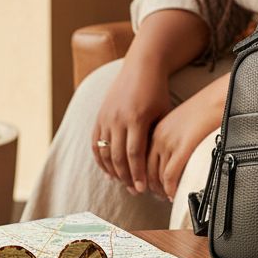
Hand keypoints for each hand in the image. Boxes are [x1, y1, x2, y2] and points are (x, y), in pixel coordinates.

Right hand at [91, 57, 173, 192]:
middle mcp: (118, 119)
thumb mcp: (163, 112)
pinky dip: (100, 160)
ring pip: (105, 152)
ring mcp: (106, 117)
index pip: (134, 154)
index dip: (137, 174)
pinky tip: (109, 171)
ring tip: (123, 183)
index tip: (143, 189)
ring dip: (113, 171)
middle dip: (126, 177)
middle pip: (118, 156)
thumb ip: (156, 136)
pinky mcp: (99, 116)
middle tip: (135, 191)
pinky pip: (95, 143)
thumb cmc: (157, 91)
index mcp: (136, 118)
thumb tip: (158, 163)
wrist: (141, 67)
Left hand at [146, 77, 228, 200]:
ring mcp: (169, 142)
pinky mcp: (182, 148)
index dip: (141, 175)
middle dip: (149, 186)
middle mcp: (158, 136)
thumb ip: (170, 137)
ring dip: (160, 189)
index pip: (140, 158)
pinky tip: (173, 194)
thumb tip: (169, 156)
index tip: (144, 184)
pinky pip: (170, 174)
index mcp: (155, 129)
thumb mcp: (178, 123)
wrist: (215, 99)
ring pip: (156, 174)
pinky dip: (170, 188)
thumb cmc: (202, 109)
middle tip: (156, 195)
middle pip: (145, 169)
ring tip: (165, 196)